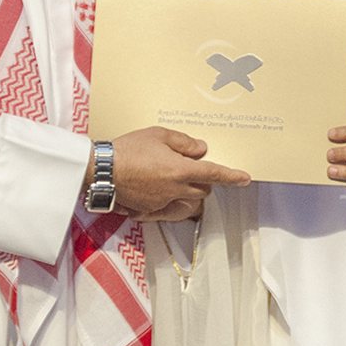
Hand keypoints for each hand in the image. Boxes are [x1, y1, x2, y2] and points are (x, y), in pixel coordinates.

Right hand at [100, 126, 249, 219]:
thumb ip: (184, 142)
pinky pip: (165, 205)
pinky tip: (152, 185)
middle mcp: (175, 190)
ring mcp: (162, 202)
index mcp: (181, 171)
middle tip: (187, 166)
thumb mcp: (158, 135)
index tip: (245, 179)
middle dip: (202, 181)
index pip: (214, 174)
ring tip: (167, 175)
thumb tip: (201, 149)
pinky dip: (165, 196)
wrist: (100, 170)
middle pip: (202, 190)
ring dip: (185, 190)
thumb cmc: (128, 149)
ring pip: (185, 199)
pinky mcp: (148, 210)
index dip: (232, 177)